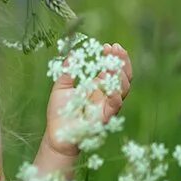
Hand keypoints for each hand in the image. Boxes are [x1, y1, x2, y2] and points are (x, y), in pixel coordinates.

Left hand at [44, 42, 132, 157]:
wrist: (57, 134)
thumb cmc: (60, 111)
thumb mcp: (61, 86)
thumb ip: (68, 71)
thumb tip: (73, 54)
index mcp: (98, 86)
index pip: (112, 69)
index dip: (113, 57)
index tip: (108, 45)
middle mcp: (106, 95)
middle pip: (123, 77)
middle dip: (121, 61)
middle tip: (116, 48)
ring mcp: (107, 106)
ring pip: (123, 90)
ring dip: (120, 75)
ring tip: (113, 63)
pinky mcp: (104, 118)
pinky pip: (114, 106)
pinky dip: (115, 94)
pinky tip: (110, 83)